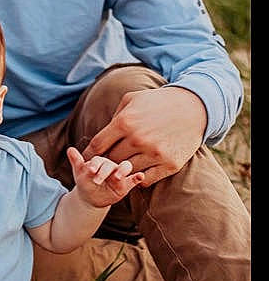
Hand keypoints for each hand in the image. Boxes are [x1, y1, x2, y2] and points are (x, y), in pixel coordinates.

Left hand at [67, 146, 143, 207]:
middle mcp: (111, 165)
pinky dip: (138, 177)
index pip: (99, 159)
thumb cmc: (85, 181)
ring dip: (123, 170)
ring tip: (117, 177)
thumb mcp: (79, 173)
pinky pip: (134, 179)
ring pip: (125, 167)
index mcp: (100, 161)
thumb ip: (76, 162)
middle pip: (111, 163)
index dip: (95, 164)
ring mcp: (120, 174)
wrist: (91, 197)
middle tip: (97, 180)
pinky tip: (141, 176)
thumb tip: (69, 149)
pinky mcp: (127, 184)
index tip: (90, 170)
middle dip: (105, 171)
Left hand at [83, 86, 206, 186]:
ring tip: (121, 168)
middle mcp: (138, 139)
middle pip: (110, 160)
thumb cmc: (158, 102)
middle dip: (104, 163)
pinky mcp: (169, 165)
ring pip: (126, 171)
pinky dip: (138, 177)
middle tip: (103, 165)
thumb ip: (115, 117)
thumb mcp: (132, 100)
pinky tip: (138, 169)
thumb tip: (102, 135)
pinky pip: (145, 180)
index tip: (86, 159)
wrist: (193, 108)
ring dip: (121, 171)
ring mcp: (154, 154)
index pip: (97, 145)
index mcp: (125, 122)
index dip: (89, 154)